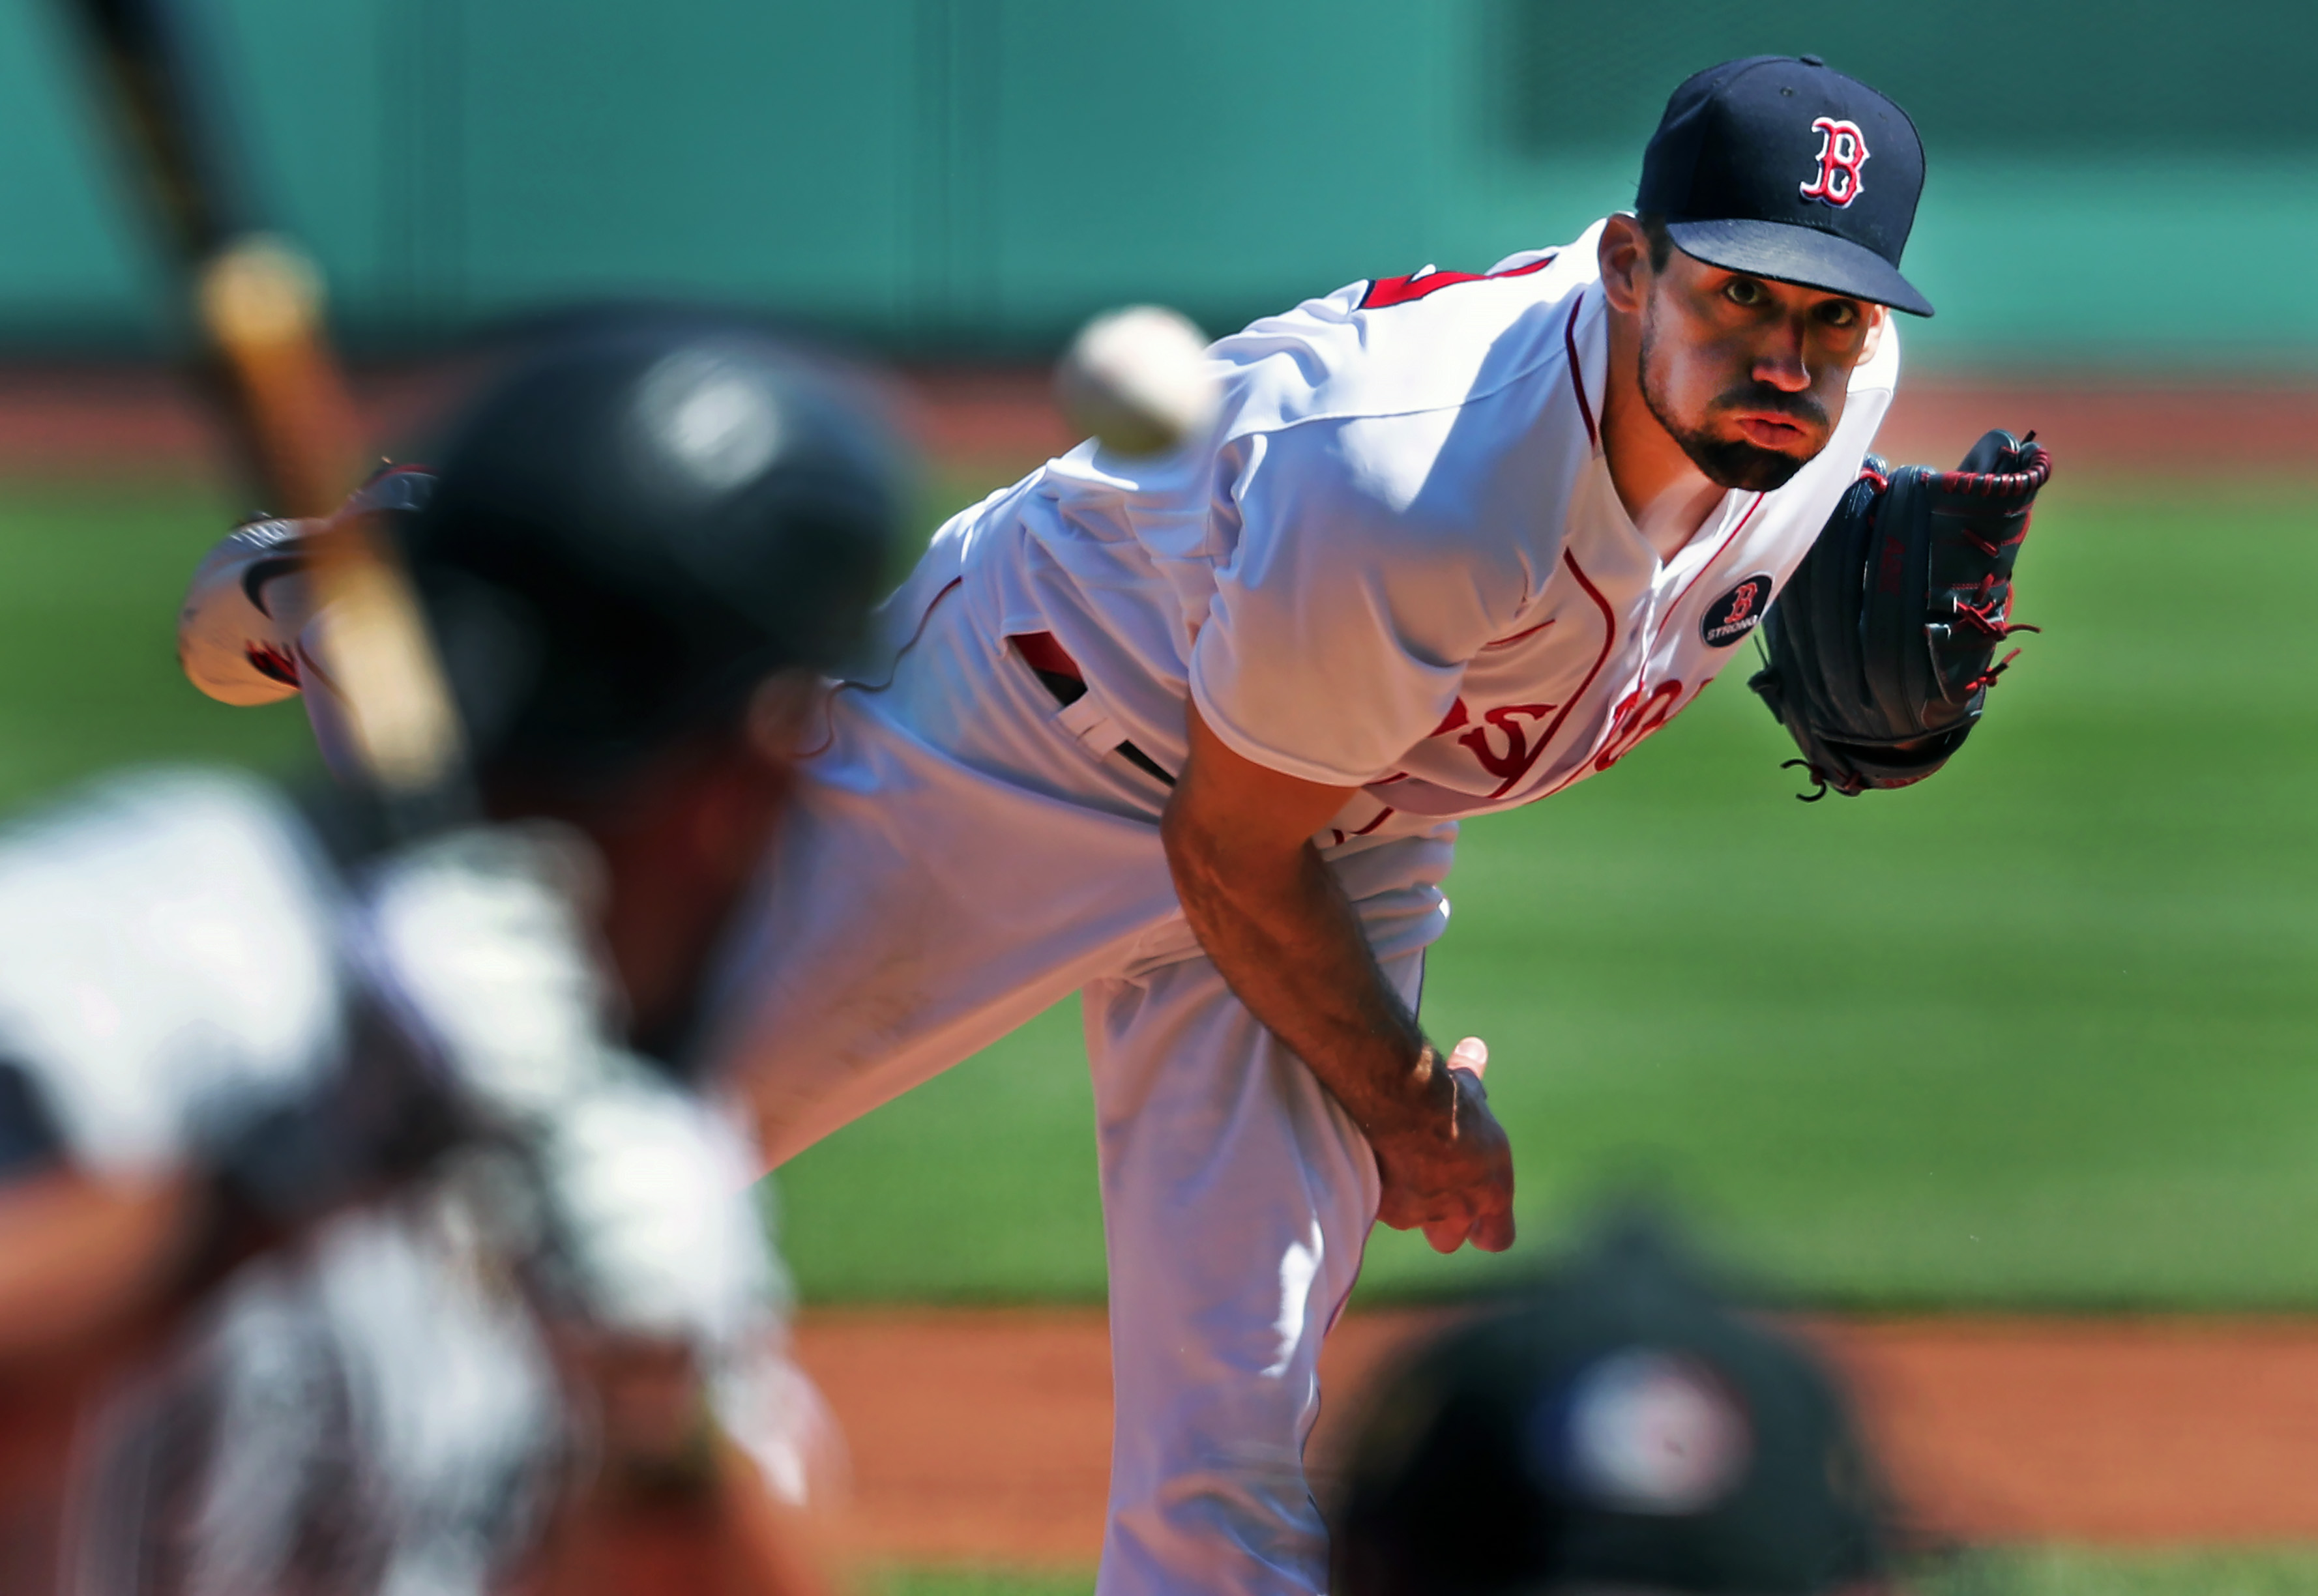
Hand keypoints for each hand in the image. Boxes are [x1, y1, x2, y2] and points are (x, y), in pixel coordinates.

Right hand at [1371, 1037, 1514, 1254]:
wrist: (1406, 1104)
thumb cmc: (1446, 1097)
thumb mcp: (1467, 1088)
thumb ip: (1472, 1077)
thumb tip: (1474, 1047)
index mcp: (1492, 1190)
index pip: (1498, 1237)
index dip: (1487, 1230)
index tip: (1479, 1219)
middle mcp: (1460, 1209)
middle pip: (1451, 1240)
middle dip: (1442, 1224)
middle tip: (1431, 1193)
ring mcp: (1422, 1211)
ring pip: (1416, 1224)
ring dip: (1410, 1208)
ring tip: (1398, 1173)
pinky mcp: (1386, 1207)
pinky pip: (1383, 1208)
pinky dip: (1378, 1192)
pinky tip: (1372, 1166)